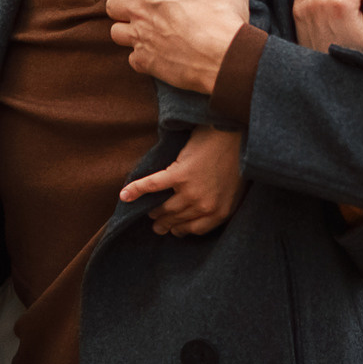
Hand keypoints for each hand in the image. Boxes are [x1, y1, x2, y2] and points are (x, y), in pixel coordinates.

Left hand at [104, 0, 255, 94]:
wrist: (227, 57)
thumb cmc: (224, 12)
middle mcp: (139, 10)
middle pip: (111, 4)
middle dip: (124, 4)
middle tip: (144, 5)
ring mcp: (141, 38)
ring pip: (116, 33)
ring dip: (128, 30)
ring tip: (147, 29)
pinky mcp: (148, 63)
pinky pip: (133, 60)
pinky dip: (142, 56)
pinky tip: (158, 52)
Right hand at [118, 127, 243, 236]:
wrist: (235, 133)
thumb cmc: (237, 160)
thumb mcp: (235, 190)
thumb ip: (220, 204)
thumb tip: (201, 212)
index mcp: (220, 212)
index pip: (194, 230)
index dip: (180, 230)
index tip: (174, 229)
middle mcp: (204, 206)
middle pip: (176, 220)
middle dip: (164, 222)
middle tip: (156, 224)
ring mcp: (191, 191)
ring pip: (164, 207)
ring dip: (153, 211)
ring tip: (149, 211)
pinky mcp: (179, 174)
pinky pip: (153, 186)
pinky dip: (136, 190)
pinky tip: (124, 195)